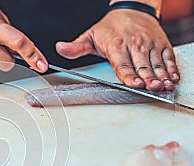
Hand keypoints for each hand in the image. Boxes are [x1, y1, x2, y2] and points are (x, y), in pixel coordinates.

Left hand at [56, 9, 179, 90]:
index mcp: (117, 45)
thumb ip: (76, 47)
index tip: (134, 84)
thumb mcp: (90, 36)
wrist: (133, 8)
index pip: (123, 63)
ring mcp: (150, 44)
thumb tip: (59, 48)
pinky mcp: (162, 44)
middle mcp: (135, 44)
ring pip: (157, 63)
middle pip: (142, 65)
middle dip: (148, 78)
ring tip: (165, 86)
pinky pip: (168, 57)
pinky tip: (173, 78)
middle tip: (152, 88)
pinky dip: (172, 68)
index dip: (128, 75)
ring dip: (162, 76)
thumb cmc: (110, 27)